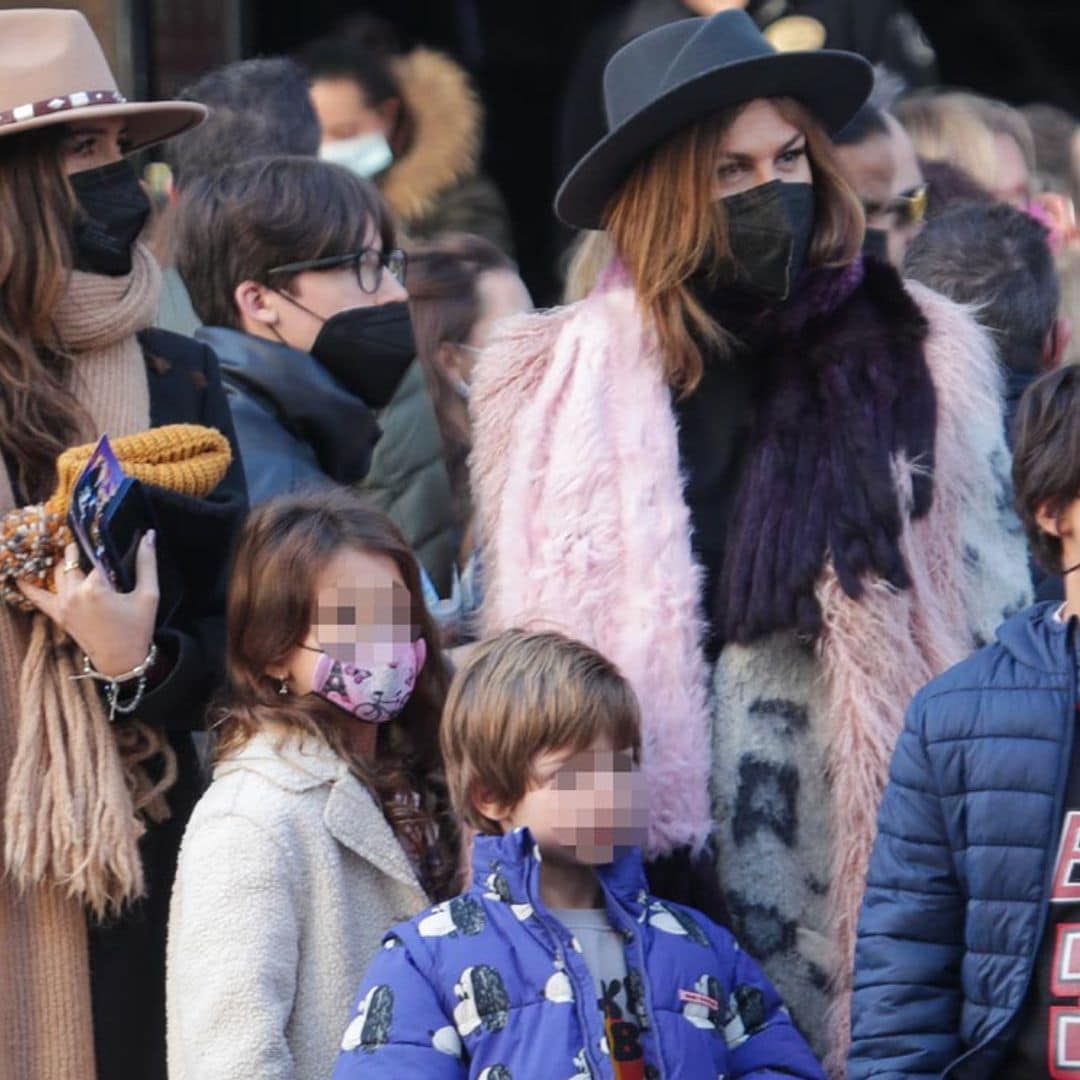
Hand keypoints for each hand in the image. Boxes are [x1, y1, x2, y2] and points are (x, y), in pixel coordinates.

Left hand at [19, 533, 159, 677]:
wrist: (122, 661)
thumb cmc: (138, 628)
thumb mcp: (149, 595)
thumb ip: (147, 563)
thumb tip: (149, 535)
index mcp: (96, 587)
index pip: (96, 555)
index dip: (102, 545)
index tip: (104, 535)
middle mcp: (74, 593)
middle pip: (71, 561)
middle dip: (79, 550)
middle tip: (87, 542)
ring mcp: (63, 605)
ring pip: (56, 573)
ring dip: (61, 562)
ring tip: (70, 553)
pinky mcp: (58, 615)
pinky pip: (37, 597)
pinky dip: (28, 586)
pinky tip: (20, 575)